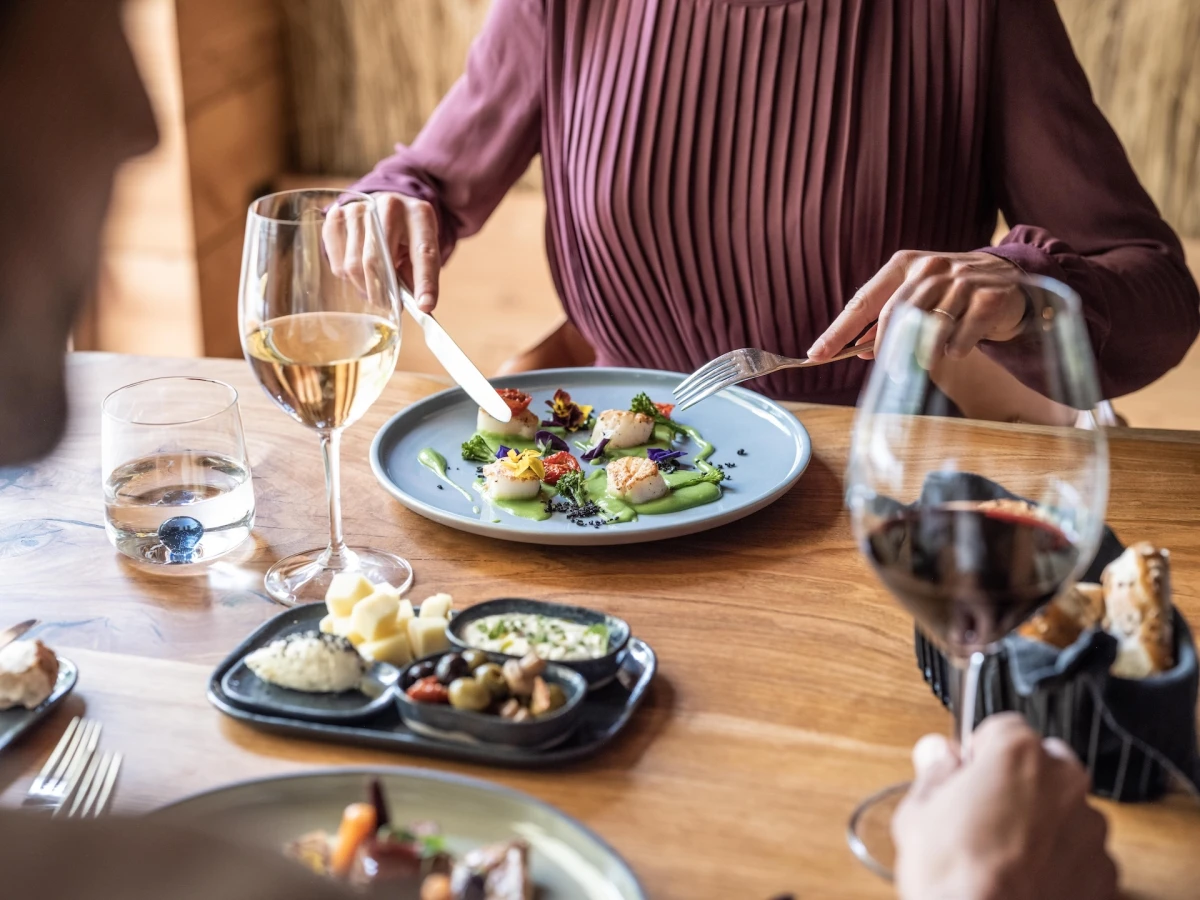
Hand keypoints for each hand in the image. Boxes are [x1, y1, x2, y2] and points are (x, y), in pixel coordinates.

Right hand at [322, 191, 440, 311]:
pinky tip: (357, 269)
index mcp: (419, 215)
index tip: (425, 307)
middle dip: (380, 291)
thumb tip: (419, 307)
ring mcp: (359, 208)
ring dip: (362, 285)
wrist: (384, 206)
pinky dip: (346, 275)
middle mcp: (389, 206)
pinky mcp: (336, 215)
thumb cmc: (406, 236)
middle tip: (385, 304)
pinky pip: (337, 261)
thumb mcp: (420, 250)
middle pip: (376, 261)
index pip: (423, 253)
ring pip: (353, 264)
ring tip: (372, 285)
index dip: (424, 283)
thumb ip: (420, 276)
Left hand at [807, 251, 1027, 361]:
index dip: (838, 331)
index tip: (817, 354)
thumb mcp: (917, 297)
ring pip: (929, 325)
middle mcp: (931, 267)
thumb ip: (887, 319)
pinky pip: (963, 332)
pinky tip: (955, 350)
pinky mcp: (990, 295)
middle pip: (894, 313)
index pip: (863, 302)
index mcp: (904, 266)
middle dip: (885, 348)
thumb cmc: (953, 293)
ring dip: (923, 352)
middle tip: (886, 373)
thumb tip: (859, 350)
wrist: (1011, 277)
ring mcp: (962, 279)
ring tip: (924, 362)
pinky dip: (955, 348)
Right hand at [893, 713, 1117, 899]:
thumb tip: (938, 755)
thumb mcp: (918, 813)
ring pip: (1063, 810)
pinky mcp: (1105, 874)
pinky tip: (1026, 880)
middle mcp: (1064, 782)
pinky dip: (1060, 861)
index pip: (1001, 728)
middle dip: (1017, 784)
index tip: (965, 775)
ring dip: (1040, 823)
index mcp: (1018, 753)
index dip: (978, 755)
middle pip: (1041, 765)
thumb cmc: (952, 877)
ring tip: (1003, 857)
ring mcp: (1090, 829)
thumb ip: (934, 772)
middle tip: (981, 817)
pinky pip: (1080, 853)